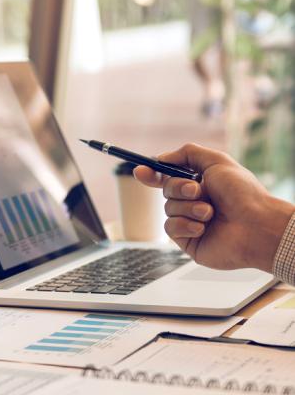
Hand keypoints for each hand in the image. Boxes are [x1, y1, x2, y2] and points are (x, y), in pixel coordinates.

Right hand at [134, 143, 293, 271]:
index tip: (140, 171)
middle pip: (166, 190)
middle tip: (197, 191)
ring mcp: (190, 222)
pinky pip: (171, 228)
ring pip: (167, 209)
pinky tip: (204, 227)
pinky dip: (186, 225)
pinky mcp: (188, 241)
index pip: (170, 177)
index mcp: (201, 183)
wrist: (254, 225)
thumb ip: (187, 153)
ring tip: (210, 213)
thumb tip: (161, 158)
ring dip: (188, 208)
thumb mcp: (216, 161)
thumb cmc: (243, 194)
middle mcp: (194, 202)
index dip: (153, 174)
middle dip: (179, 188)